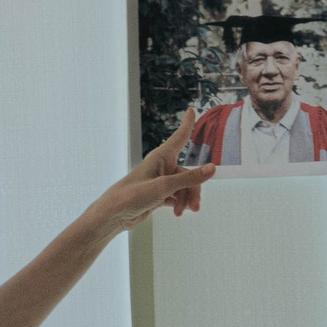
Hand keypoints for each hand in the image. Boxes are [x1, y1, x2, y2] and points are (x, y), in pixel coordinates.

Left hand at [97, 107, 214, 231]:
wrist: (113, 216)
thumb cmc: (132, 196)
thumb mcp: (164, 187)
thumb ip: (189, 179)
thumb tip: (212, 168)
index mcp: (160, 157)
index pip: (179, 138)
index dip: (187, 124)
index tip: (191, 110)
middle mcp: (161, 167)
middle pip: (187, 173)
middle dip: (193, 189)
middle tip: (195, 207)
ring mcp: (159, 181)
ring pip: (183, 187)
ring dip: (186, 199)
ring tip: (182, 212)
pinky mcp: (157, 195)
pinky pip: (176, 196)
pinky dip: (179, 204)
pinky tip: (177, 212)